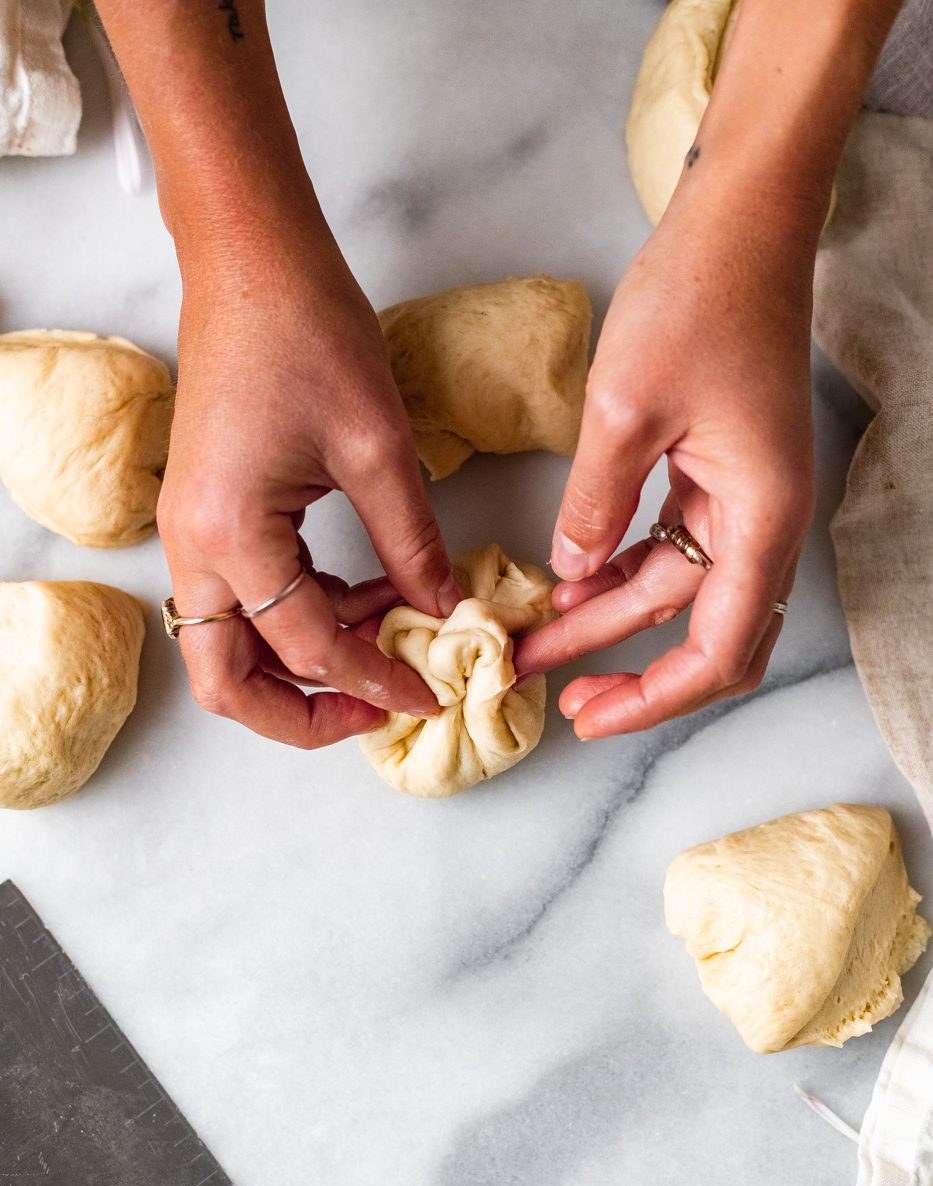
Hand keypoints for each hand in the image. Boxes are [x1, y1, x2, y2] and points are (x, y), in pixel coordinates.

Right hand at [158, 214, 461, 747]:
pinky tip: (366, 595)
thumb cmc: (307, 330)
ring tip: (388, 641)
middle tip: (376, 709)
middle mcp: (194, 546)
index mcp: (230, 534)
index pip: (307, 647)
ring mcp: (192, 531)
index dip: (375, 680)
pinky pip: (244, 598)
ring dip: (305, 661)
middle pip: (229, 680)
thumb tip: (444, 609)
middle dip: (300, 713)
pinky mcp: (208, 513)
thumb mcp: (378, 446)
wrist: (252, 259)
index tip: (428, 694)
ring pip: (232, 645)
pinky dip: (299, 615)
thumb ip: (412, 543)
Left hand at [514, 192, 816, 736]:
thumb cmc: (700, 298)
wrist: (739, 223)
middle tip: (545, 687)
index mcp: (762, 517)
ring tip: (535, 638)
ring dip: (609, 619)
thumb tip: (572, 572)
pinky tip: (568, 580)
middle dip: (623, 667)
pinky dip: (621, 569)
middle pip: (700, 633)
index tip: (592, 714)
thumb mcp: (625, 408)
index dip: (657, 697)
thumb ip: (597, 502)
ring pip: (676, 593)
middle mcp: (763, 521)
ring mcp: (743, 499)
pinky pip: (671, 547)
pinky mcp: (718, 475)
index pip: (721, 649)